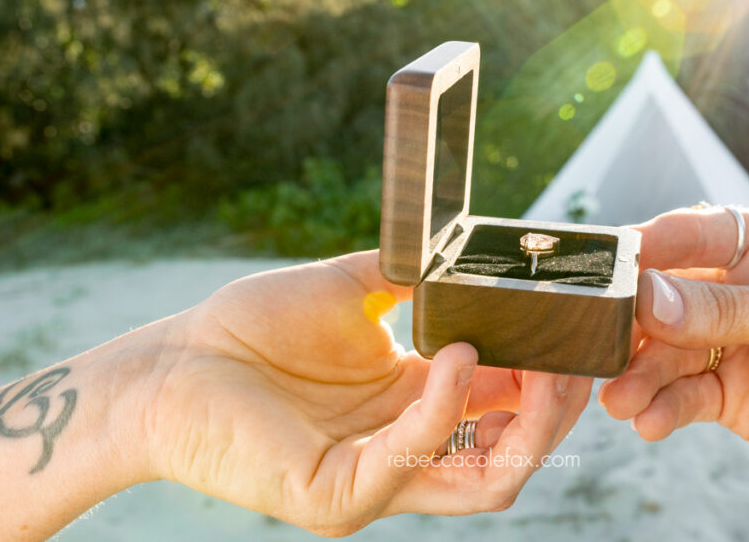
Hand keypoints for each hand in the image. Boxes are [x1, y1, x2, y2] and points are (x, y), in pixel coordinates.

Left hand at [139, 250, 590, 535]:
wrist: (171, 362)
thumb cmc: (252, 329)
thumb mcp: (354, 292)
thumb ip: (416, 278)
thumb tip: (474, 252)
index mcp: (416, 404)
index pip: (510, 407)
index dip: (553, 376)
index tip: (577, 330)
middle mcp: (407, 449)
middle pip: (516, 456)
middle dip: (560, 409)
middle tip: (577, 355)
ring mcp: (377, 481)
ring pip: (489, 482)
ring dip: (530, 424)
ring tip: (544, 363)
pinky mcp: (340, 497)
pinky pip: (415, 461)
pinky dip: (445, 409)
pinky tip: (458, 355)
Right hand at [598, 204, 748, 522]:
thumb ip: (728, 310)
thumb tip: (650, 298)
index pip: (693, 234)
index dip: (648, 249)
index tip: (608, 268)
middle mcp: (742, 289)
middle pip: (666, 296)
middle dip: (634, 322)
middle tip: (599, 343)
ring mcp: (733, 343)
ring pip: (666, 351)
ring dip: (639, 374)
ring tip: (619, 399)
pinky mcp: (730, 393)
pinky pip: (682, 396)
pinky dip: (660, 408)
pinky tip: (648, 420)